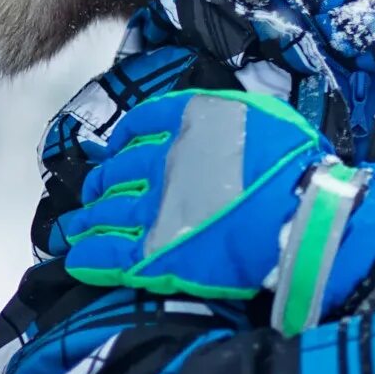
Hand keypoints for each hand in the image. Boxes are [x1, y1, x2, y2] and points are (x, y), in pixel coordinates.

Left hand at [59, 90, 374, 332]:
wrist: (299, 215)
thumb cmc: (293, 164)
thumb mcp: (262, 114)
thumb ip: (225, 114)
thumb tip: (208, 119)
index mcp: (185, 123)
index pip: (140, 124)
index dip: (125, 138)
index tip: (120, 149)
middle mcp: (160, 161)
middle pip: (114, 171)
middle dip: (101, 182)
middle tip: (95, 193)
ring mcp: (152, 209)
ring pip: (103, 213)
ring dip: (86, 221)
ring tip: (75, 228)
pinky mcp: (152, 254)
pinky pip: (107, 254)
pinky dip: (89, 256)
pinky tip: (77, 259)